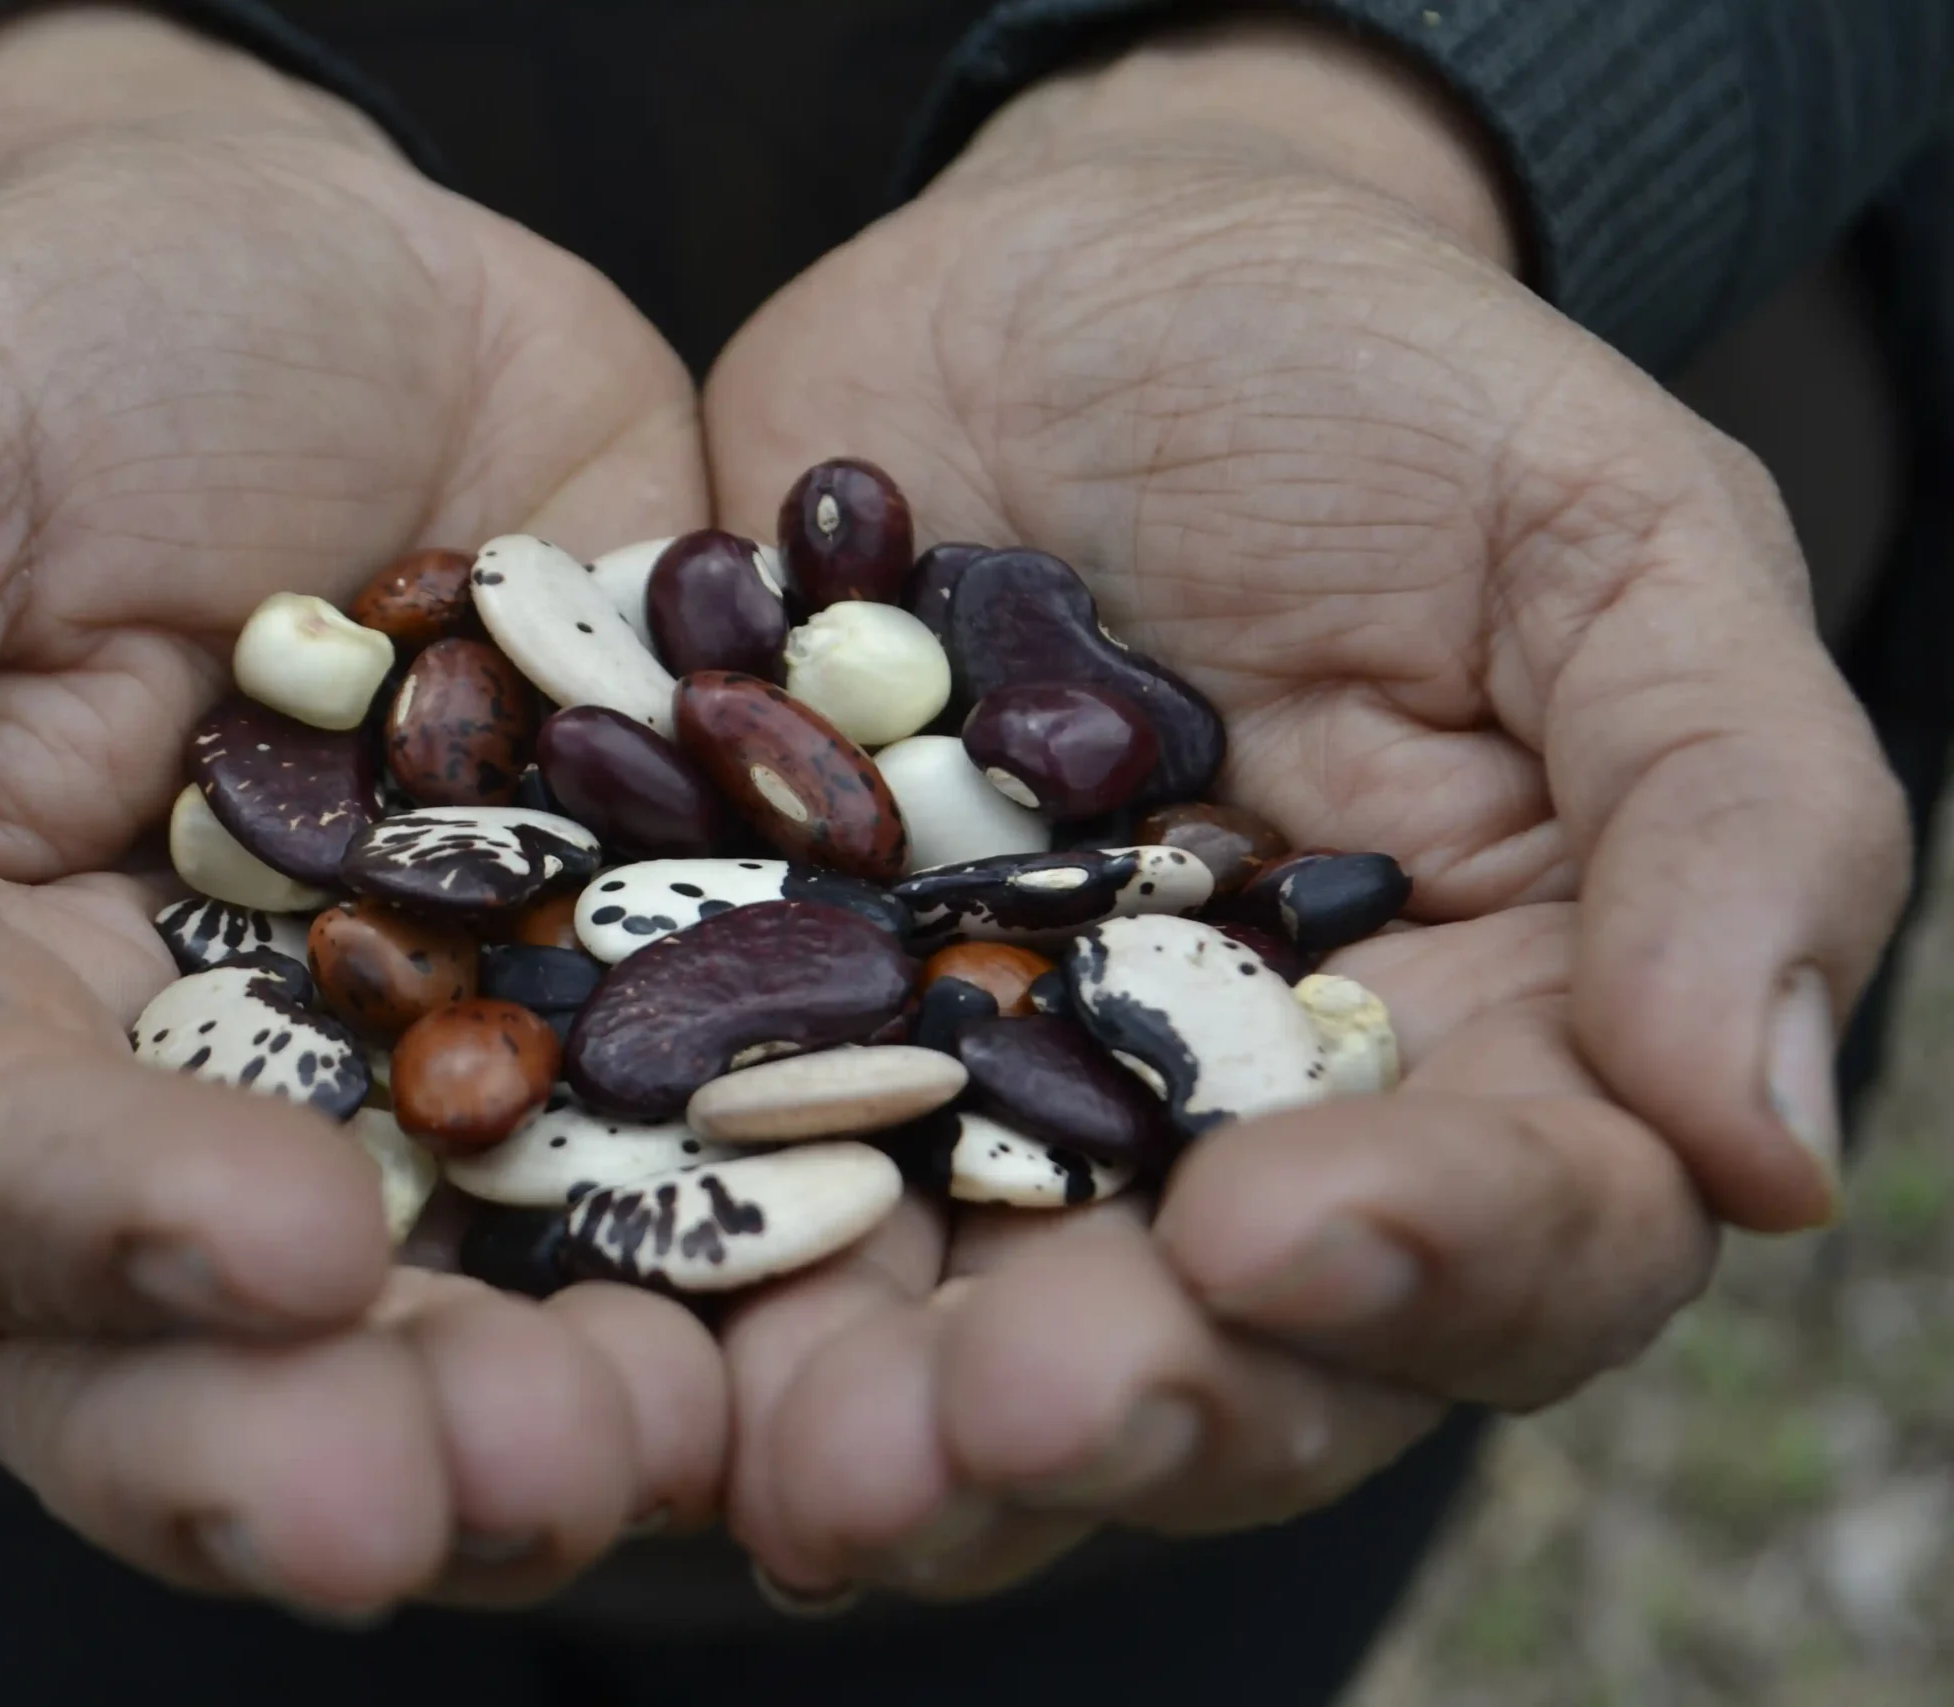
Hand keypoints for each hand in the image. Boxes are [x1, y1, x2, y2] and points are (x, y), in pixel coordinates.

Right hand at [0, 8, 720, 1615]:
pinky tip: (867, 1291)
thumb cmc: (62, 354)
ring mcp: (440, 1076)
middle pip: (225, 1348)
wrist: (336, 277)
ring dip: (573, 1405)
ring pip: (482, 1306)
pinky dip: (780, 1245)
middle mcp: (200, 1107)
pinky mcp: (637, 1009)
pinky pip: (711, 1155)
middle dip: (340, 1443)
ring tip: (672, 1436)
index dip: (105, 1244)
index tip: (266, 1259)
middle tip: (470, 1486)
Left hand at [700, 16, 1909, 1598]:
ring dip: (893, 1420)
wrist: (1070, 283)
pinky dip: (691, 1264)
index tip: (1280, 1234)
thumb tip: (1775, 1146)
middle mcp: (1238, 1139)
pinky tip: (626, 1317)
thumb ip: (1728, 807)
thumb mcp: (1602, 536)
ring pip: (968, 1328)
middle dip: (1118, 1407)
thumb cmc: (1373, 392)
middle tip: (1004, 1417)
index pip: (1512, 1240)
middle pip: (1222, 1357)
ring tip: (812, 1462)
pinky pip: (742, 1181)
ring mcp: (998, 1106)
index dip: (1418, 1270)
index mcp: (1486, 1054)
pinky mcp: (796, 1036)